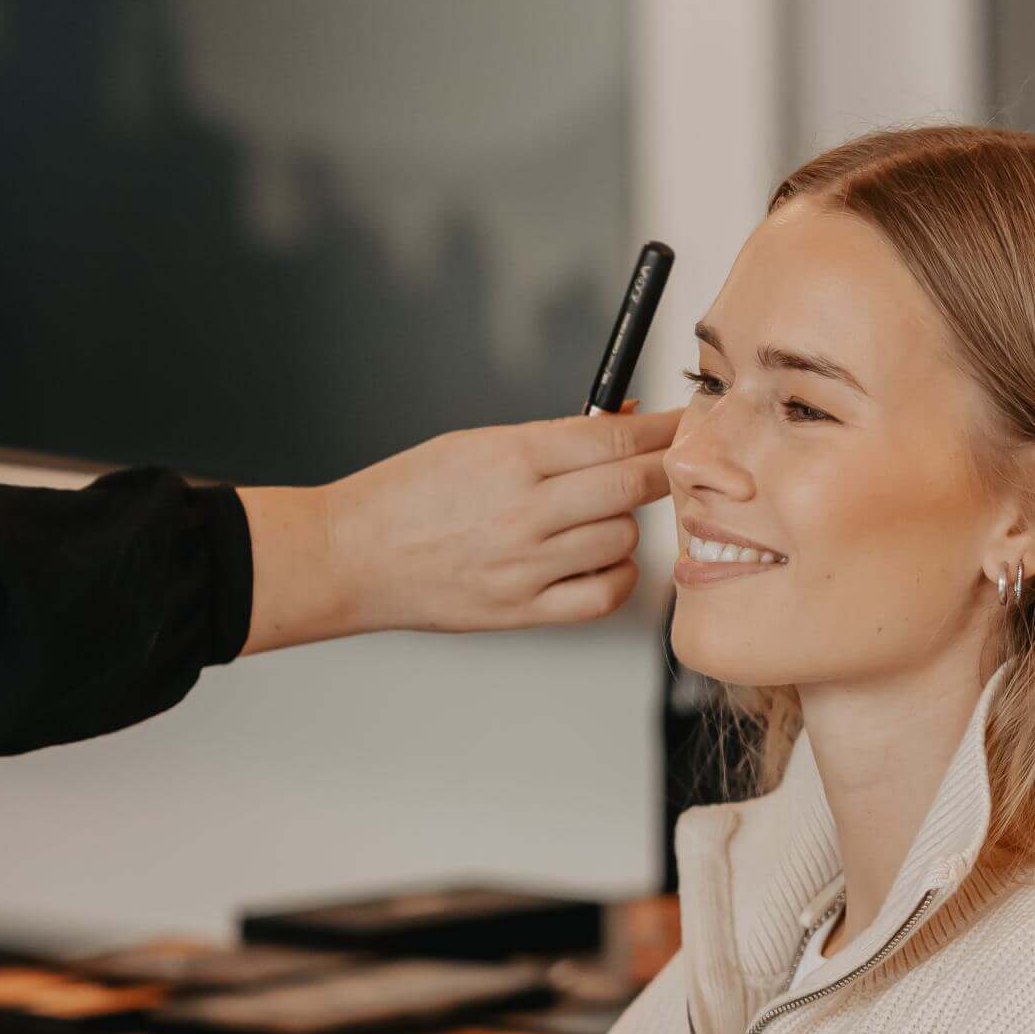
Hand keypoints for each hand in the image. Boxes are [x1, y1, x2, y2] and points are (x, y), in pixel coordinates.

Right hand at [238, 406, 677, 652]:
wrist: (349, 557)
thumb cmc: (406, 494)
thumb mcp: (473, 444)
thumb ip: (549, 439)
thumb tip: (621, 422)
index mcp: (510, 457)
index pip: (615, 437)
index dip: (663, 428)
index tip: (686, 423)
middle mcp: (524, 512)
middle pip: (634, 486)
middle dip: (665, 470)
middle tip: (679, 464)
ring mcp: (525, 566)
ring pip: (623, 539)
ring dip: (628, 523)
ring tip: (602, 513)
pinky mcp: (520, 611)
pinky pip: (602, 595)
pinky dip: (617, 574)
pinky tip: (602, 558)